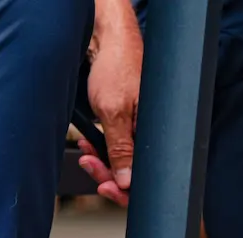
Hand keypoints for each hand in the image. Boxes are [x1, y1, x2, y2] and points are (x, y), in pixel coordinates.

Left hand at [81, 19, 142, 205]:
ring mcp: (137, 132)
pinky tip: (89, 143)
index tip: (105, 187)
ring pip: (121, 164)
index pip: (145, 180)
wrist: (107, 42)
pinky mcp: (126, 126)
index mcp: (155, 136)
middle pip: (132, 176)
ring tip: (86, 152)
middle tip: (89, 164)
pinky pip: (115, 149)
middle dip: (107, 175)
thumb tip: (127, 182)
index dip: (125, 190)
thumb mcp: (114, 112)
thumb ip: (120, 149)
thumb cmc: (117, 68)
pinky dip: (99, 149)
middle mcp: (149, 137)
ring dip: (100, 162)